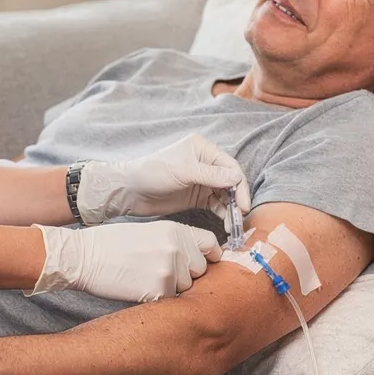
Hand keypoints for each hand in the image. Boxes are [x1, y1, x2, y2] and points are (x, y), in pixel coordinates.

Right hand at [30, 220, 218, 302]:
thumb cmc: (111, 244)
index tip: (202, 263)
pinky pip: (169, 301)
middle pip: (200, 271)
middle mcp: (178, 249)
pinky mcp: (158, 292)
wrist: (83, 257)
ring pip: (186, 289)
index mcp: (177, 230)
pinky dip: (156, 299)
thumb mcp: (150, 232)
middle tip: (159, 271)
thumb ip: (177, 242)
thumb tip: (199, 258)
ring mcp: (170, 271)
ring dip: (171, 288)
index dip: (208, 256)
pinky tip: (137, 287)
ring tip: (144, 278)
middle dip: (186, 275)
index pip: (211, 245)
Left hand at [77, 134, 249, 223]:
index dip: (240, 186)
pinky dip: (222, 214)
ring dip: (231, 209)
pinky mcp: (196, 197)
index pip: (230, 166)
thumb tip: (237, 178)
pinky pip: (215, 205)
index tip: (243, 205)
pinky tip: (224, 224)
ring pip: (224, 195)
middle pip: (230, 182)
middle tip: (239, 218)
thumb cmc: (153, 172)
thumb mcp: (184, 171)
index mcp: (203, 149)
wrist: (130, 191)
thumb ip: (211, 175)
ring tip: (232, 225)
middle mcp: (205, 163)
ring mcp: (202, 181)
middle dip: (237, 199)